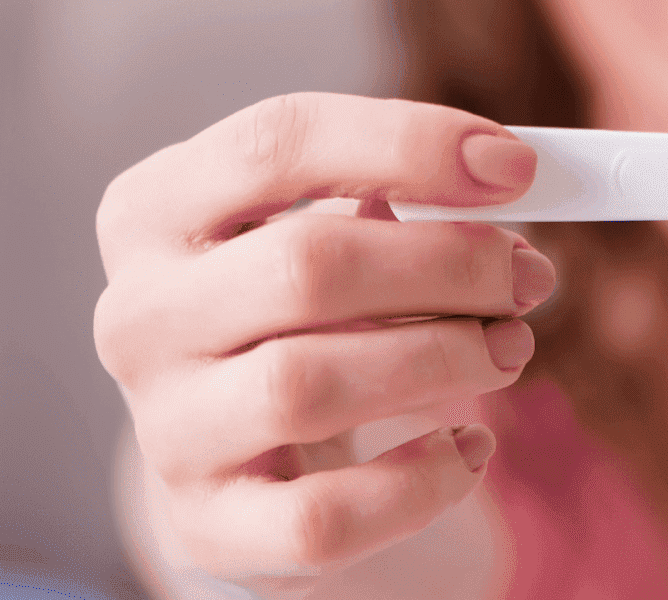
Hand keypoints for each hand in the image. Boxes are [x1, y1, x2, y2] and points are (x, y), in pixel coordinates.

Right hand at [94, 94, 556, 597]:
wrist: (243, 451)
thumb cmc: (305, 312)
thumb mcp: (332, 231)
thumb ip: (403, 196)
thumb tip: (507, 179)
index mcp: (156, 209)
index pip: (277, 143)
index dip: (409, 146)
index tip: (516, 169)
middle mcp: (138, 315)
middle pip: (306, 267)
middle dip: (449, 265)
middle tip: (528, 277)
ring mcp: (166, 427)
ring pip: (309, 387)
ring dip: (445, 360)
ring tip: (510, 348)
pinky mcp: (209, 525)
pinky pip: (324, 517)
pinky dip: (422, 480)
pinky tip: (470, 446)